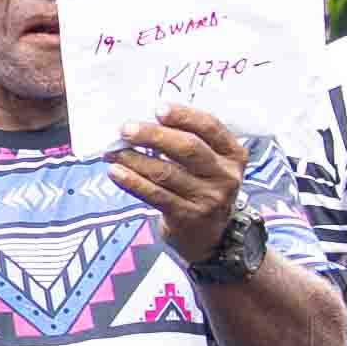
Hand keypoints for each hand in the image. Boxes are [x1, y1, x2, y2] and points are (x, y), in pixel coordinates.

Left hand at [108, 103, 256, 260]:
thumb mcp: (209, 163)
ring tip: (113, 151)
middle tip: (126, 129)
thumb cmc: (202, 187)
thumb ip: (189, 141)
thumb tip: (144, 121)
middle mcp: (225, 175)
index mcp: (233, 154)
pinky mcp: (187, 216)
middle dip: (153, 135)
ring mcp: (208, 198)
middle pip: (188, 148)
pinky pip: (155, 195)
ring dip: (135, 159)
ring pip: (166, 172)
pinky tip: (115, 172)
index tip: (158, 108)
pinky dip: (132, 182)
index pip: (211, 127)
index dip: (184, 116)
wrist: (210, 237)